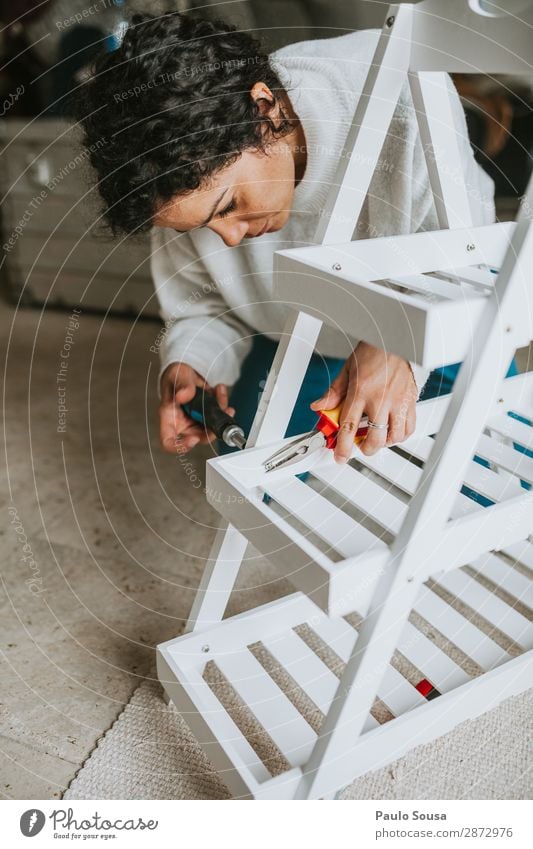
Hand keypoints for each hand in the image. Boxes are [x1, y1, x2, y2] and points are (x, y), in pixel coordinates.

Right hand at [159, 362, 233, 453]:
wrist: (187, 372)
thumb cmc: (175, 376)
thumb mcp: (177, 375)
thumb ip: (182, 385)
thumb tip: (183, 396)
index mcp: (169, 417)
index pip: (169, 442)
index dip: (181, 446)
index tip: (194, 439)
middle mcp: (182, 423)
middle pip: (198, 438)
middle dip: (213, 428)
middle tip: (222, 411)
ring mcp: (195, 421)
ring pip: (212, 428)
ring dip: (221, 413)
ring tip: (220, 392)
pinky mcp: (207, 416)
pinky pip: (218, 417)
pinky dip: (223, 404)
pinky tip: (220, 390)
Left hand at [310, 341, 416, 462]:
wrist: (395, 340)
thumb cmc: (373, 352)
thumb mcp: (347, 370)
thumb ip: (334, 392)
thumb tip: (319, 406)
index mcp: (361, 392)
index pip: (349, 427)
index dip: (343, 447)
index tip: (340, 456)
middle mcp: (381, 399)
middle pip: (375, 438)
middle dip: (365, 448)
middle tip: (360, 446)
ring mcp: (398, 402)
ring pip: (394, 437)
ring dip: (383, 443)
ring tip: (376, 437)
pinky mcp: (410, 401)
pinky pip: (409, 427)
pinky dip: (400, 435)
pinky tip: (391, 431)